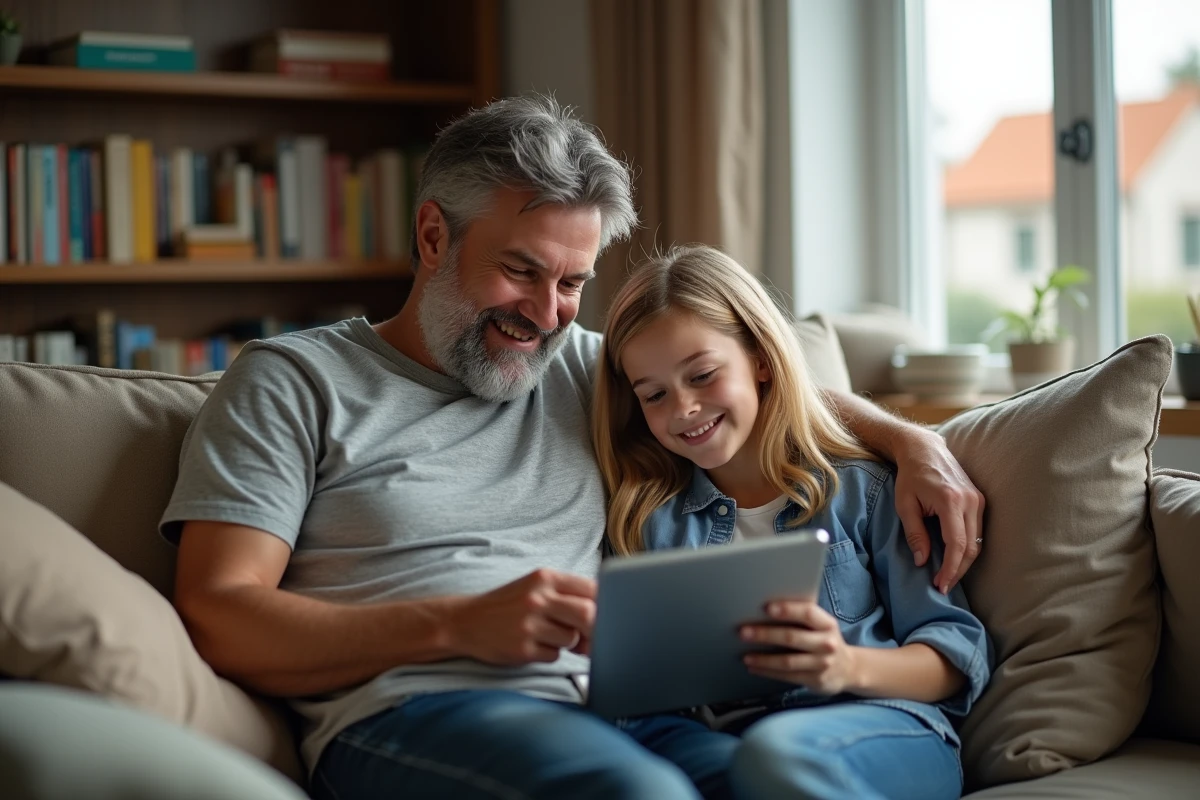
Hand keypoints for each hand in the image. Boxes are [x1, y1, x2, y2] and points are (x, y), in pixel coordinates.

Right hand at [445, 568, 595, 665]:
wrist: (465, 621)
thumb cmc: (508, 605)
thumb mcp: (535, 587)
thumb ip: (567, 594)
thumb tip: (605, 614)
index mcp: (544, 578)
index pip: (592, 588)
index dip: (604, 604)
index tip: (604, 614)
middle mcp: (537, 598)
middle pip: (588, 614)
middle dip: (594, 629)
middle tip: (588, 636)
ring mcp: (528, 624)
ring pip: (572, 638)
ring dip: (568, 643)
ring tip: (549, 636)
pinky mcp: (522, 648)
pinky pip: (553, 656)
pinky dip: (550, 654)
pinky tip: (533, 645)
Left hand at [740, 601, 858, 695]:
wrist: (849, 669)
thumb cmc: (824, 640)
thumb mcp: (821, 626)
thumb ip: (801, 618)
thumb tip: (765, 610)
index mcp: (827, 624)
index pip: (808, 613)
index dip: (787, 610)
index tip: (767, 608)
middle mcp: (827, 643)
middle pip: (792, 637)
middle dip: (765, 634)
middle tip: (744, 632)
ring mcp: (822, 664)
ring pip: (787, 661)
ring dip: (763, 659)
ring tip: (746, 656)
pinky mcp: (815, 680)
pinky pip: (787, 676)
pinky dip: (768, 672)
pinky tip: (754, 668)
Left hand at [893, 430, 984, 593]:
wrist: (924, 449)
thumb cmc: (910, 476)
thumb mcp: (905, 505)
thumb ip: (915, 534)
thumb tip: (923, 561)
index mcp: (950, 501)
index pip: (957, 544)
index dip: (950, 568)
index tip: (941, 585)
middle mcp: (970, 501)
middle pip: (971, 547)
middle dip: (958, 570)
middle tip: (942, 585)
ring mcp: (978, 499)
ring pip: (978, 541)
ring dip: (964, 561)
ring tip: (947, 575)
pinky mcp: (979, 499)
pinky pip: (978, 530)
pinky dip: (968, 547)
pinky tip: (954, 557)